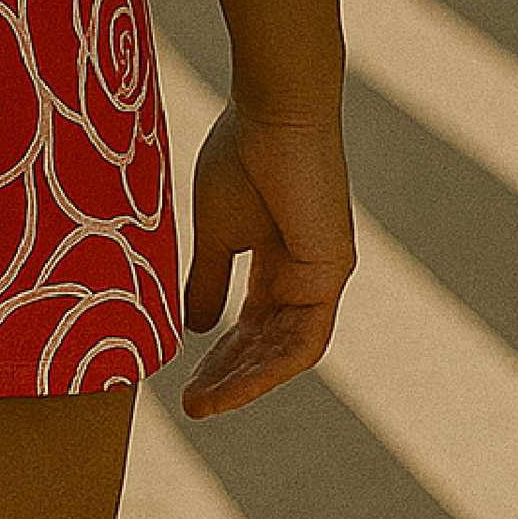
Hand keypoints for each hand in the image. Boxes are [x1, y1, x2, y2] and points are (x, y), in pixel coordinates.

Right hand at [179, 103, 354, 418]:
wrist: (274, 112)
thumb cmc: (242, 155)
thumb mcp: (214, 230)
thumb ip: (207, 279)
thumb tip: (191, 327)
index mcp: (276, 261)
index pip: (249, 324)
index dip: (218, 355)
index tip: (184, 383)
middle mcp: (303, 276)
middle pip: (265, 344)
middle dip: (227, 376)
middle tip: (191, 406)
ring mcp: (321, 277)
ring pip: (285, 351)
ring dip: (245, 381)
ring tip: (203, 403)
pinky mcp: (333, 274)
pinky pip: (305, 340)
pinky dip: (270, 367)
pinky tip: (235, 382)